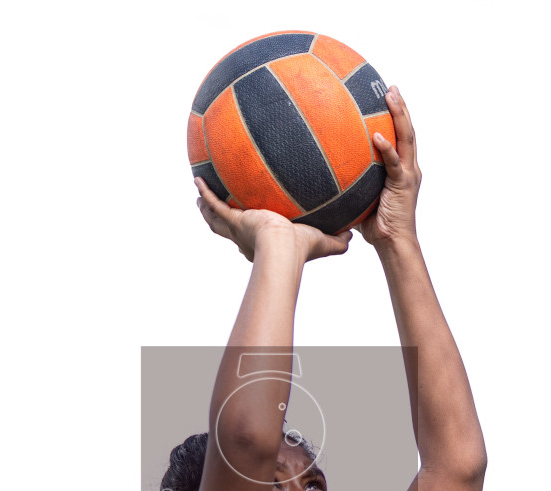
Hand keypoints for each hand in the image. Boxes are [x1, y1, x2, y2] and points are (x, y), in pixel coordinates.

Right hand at [194, 177, 349, 262]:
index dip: (249, 234)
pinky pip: (215, 204)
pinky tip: (197, 180)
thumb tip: (353, 236)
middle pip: (228, 228)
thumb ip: (338, 240)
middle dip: (219, 219)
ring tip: (198, 195)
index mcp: (262, 244)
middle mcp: (246, 238)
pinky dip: (205, 193)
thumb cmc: (301, 250)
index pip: (253, 239)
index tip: (249, 224)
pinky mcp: (234, 219)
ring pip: (216, 218)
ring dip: (206, 208)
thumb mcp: (324, 243)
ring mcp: (237, 229)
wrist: (284, 249)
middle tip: (213, 208)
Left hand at [360, 86, 420, 248]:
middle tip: (390, 87)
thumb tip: (322, 171)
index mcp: (401, 168)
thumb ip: (350, 180)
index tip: (386, 95)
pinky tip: (376, 135)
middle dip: (400, 107)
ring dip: (399, 115)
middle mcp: (408, 167)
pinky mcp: (404, 185)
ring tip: (390, 95)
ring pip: (407, 138)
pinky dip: (386, 148)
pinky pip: (394, 163)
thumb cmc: (374, 224)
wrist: (392, 243)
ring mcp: (408, 174)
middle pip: (407, 130)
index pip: (400, 136)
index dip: (396, 115)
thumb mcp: (359, 196)